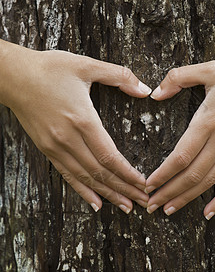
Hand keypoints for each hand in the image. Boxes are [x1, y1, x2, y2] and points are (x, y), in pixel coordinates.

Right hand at [1, 41, 151, 212]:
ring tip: (126, 206)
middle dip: (125, 189)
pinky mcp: (47, 149)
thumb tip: (145, 90)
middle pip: (101, 172)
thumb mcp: (87, 65)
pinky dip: (83, 191)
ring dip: (108, 194)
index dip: (128, 174)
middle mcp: (69, 139)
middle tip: (143, 202)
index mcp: (82, 119)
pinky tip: (96, 203)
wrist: (12, 76)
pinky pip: (67, 175)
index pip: (110, 157)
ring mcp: (56, 147)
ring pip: (86, 178)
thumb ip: (120, 76)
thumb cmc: (49, 69)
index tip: (144, 185)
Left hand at [146, 50, 214, 218]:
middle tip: (151, 205)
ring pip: (208, 182)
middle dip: (168, 192)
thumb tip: (155, 94)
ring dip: (186, 198)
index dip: (162, 174)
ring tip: (168, 210)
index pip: (180, 156)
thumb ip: (178, 78)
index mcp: (208, 121)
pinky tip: (208, 213)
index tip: (148, 185)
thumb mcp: (210, 68)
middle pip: (191, 175)